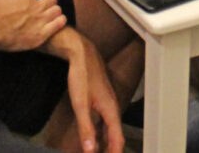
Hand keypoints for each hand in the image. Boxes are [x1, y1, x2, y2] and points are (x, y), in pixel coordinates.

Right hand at [0, 0, 65, 50]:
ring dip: (54, 13)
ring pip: (56, 10)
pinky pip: (58, 23)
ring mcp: (39, 19)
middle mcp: (34, 4)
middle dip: (47, 3)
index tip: (22, 2)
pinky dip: (59, 22)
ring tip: (52, 16)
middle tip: (43, 9)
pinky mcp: (42, 33)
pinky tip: (58, 22)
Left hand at [60, 34, 124, 152]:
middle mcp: (112, 108)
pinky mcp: (101, 100)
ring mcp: (107, 103)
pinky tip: (93, 136)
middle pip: (115, 135)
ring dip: (105, 142)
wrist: (81, 54)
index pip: (117, 138)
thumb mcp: (81, 104)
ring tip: (99, 151)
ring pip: (110, 128)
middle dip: (111, 149)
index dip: (114, 152)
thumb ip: (86, 127)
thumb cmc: (82, 76)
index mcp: (110, 110)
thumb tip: (90, 149)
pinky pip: (104, 121)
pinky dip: (100, 133)